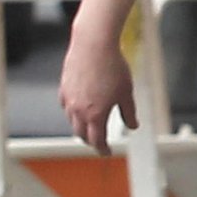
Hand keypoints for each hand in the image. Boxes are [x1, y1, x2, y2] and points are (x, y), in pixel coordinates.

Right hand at [60, 27, 136, 154]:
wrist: (94, 44)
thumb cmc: (113, 66)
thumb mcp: (127, 93)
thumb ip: (129, 112)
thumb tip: (133, 126)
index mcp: (96, 115)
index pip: (97, 140)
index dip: (103, 149)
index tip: (107, 152)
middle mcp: (78, 110)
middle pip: (82, 134)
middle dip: (91, 140)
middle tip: (99, 142)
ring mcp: (69, 99)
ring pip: (72, 121)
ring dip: (81, 128)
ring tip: (89, 127)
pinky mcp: (64, 87)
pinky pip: (66, 107)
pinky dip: (72, 113)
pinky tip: (78, 109)